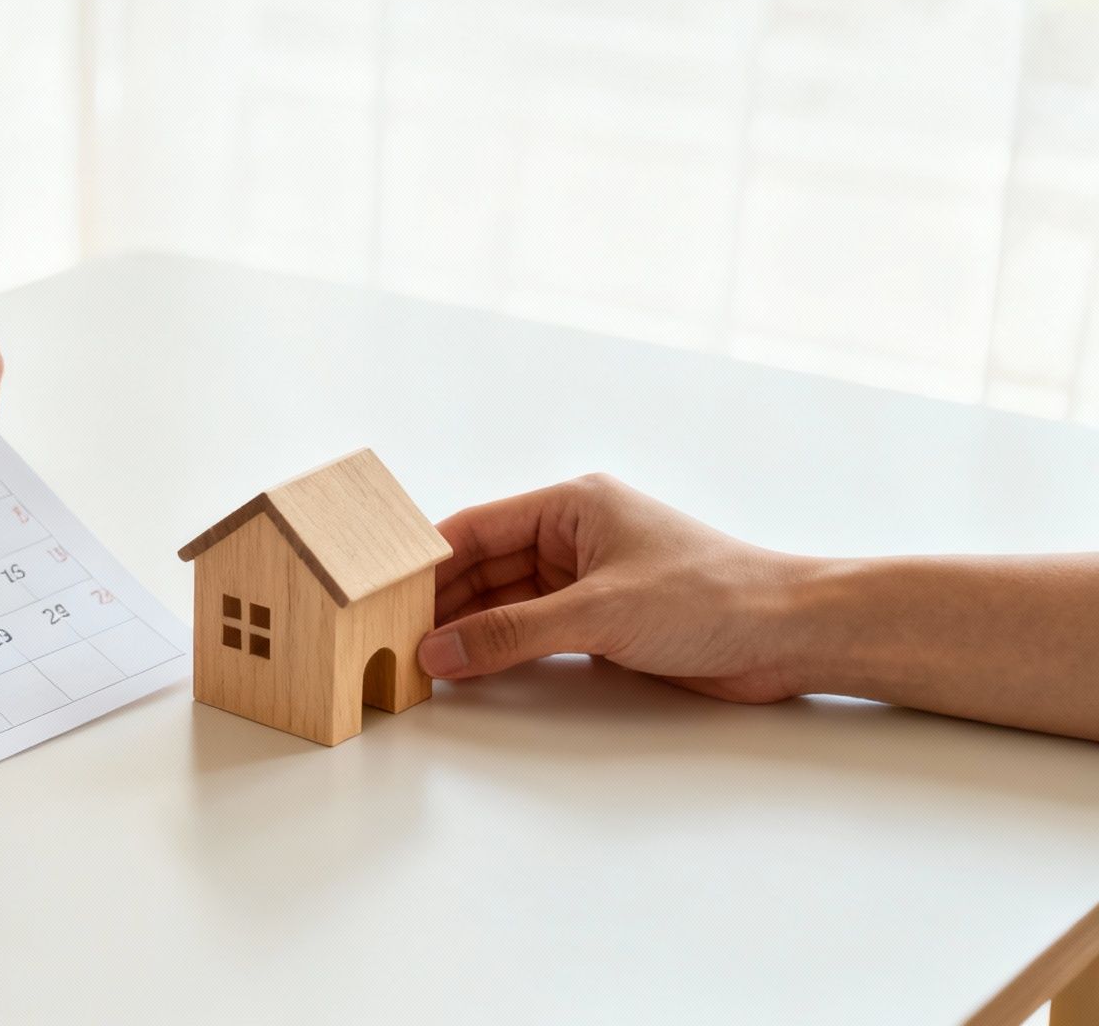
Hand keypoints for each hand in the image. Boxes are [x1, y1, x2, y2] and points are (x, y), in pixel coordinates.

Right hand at [417, 474, 813, 703]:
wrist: (788, 633)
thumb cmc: (712, 596)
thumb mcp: (598, 615)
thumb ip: (512, 635)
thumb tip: (440, 650)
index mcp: (572, 506)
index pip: (477, 528)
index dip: (428, 563)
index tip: (386, 595)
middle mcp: (575, 536)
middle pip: (485, 566)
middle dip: (443, 602)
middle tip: (393, 637)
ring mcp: (588, 579)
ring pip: (506, 601)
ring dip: (470, 628)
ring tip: (421, 658)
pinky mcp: (603, 619)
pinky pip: (534, 629)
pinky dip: (502, 648)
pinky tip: (471, 667)